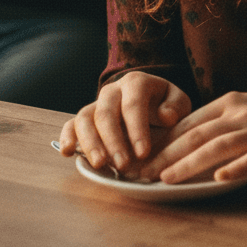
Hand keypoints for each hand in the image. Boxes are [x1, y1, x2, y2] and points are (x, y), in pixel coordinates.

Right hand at [58, 72, 191, 173]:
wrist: (153, 104)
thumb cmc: (166, 105)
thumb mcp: (179, 103)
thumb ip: (176, 107)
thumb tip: (166, 116)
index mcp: (137, 82)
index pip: (133, 103)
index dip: (137, 128)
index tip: (143, 152)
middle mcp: (113, 90)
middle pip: (106, 112)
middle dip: (113, 140)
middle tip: (123, 165)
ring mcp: (96, 104)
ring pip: (84, 118)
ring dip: (90, 142)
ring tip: (100, 164)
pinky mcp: (85, 119)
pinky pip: (70, 125)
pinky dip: (67, 137)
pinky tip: (68, 152)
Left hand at [133, 90, 246, 183]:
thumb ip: (219, 123)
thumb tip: (184, 142)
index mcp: (230, 102)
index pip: (188, 122)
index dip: (162, 140)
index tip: (139, 156)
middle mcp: (241, 112)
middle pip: (197, 134)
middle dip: (165, 154)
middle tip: (141, 172)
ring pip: (218, 146)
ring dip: (190, 163)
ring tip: (167, 179)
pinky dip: (236, 168)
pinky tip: (220, 179)